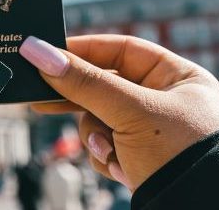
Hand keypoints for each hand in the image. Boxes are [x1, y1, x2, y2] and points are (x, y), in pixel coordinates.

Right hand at [20, 35, 218, 190]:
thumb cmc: (181, 153)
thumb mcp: (130, 111)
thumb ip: (83, 82)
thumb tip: (38, 51)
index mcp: (177, 77)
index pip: (122, 49)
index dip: (84, 50)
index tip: (48, 54)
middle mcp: (165, 100)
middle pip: (105, 86)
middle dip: (80, 101)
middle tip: (41, 99)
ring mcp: (151, 131)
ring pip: (99, 119)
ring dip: (96, 137)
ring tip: (108, 152)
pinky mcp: (140, 158)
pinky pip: (105, 146)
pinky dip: (106, 157)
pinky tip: (120, 169)